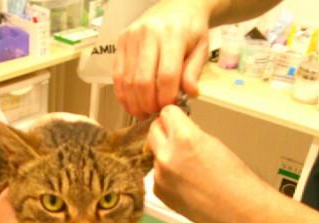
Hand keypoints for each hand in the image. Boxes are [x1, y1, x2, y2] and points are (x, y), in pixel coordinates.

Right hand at [113, 0, 210, 117]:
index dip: (166, 98)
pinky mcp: (121, 41)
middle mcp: (148, 33)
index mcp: (172, 34)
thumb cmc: (191, 29)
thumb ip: (194, 71)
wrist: (178, 5)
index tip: (170, 109)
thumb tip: (190, 94)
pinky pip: (117, 74)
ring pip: (128, 80)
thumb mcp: (201, 48)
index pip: (166, 75)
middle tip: (154, 115)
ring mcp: (131, 37)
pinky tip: (131, 103)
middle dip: (148, 104)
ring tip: (143, 113)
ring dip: (134, 103)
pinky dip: (122, 93)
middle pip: (143, 81)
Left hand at [147, 106, 273, 222]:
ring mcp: (160, 176)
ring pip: (155, 154)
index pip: (166, 113)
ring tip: (189, 167)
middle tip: (177, 138)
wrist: (238, 209)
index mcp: (184, 138)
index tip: (177, 119)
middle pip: (153, 130)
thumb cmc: (234, 179)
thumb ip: (189, 132)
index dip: (175, 116)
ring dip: (166, 156)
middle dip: (165, 132)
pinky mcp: (159, 191)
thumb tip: (176, 129)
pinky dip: (167, 176)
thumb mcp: (213, 142)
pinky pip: (157, 175)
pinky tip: (186, 182)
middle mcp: (168, 156)